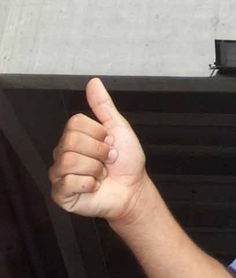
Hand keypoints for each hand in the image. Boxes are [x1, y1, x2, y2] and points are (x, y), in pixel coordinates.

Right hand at [49, 78, 147, 221]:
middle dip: (99, 151)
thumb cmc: (126, 161)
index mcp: (75, 136)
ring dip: (95, 168)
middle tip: (107, 160)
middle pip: (71, 141)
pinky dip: (90, 184)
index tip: (109, 142)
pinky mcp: (61, 194)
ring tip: (101, 173)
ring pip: (69, 161)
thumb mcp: (118, 127)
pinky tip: (94, 185)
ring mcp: (60, 174)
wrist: (133, 188)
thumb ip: (103, 105)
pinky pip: (68, 183)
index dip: (98, 133)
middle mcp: (63, 153)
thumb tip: (94, 82)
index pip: (75, 123)